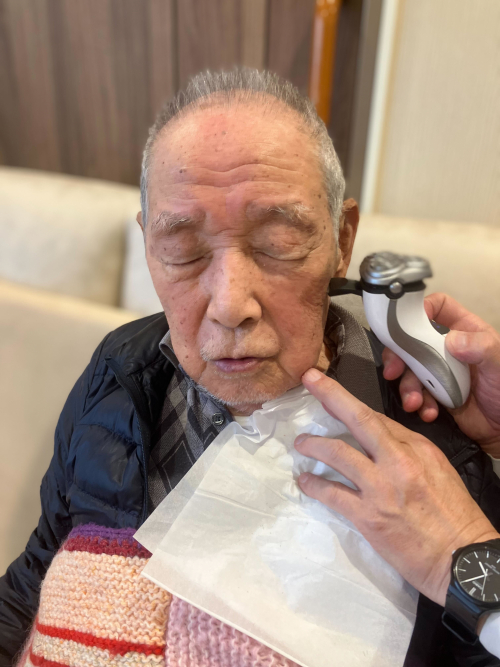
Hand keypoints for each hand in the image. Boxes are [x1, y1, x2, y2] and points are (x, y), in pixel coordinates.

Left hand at [296, 368, 498, 605]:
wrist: (461, 560)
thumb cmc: (454, 517)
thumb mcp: (437, 471)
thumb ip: (407, 452)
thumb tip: (377, 440)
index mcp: (418, 447)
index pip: (377, 418)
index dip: (349, 402)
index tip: (329, 392)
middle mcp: (398, 460)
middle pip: (358, 419)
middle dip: (331, 395)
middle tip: (309, 381)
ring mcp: (381, 487)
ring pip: (338, 453)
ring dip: (314, 445)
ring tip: (301, 444)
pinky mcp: (368, 516)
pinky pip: (332, 493)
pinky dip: (314, 485)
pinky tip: (304, 482)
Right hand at [382, 293, 499, 456]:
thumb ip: (482, 348)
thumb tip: (452, 340)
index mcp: (465, 331)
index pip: (438, 307)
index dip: (421, 309)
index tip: (407, 323)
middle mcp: (447, 348)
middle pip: (412, 340)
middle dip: (398, 356)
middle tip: (393, 371)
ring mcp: (438, 371)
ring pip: (410, 370)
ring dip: (407, 387)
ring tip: (414, 402)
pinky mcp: (434, 394)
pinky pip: (416, 393)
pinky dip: (417, 403)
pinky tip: (428, 411)